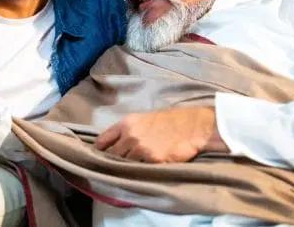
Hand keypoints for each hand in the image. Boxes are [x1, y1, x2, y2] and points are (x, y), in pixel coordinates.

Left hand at [94, 107, 227, 162]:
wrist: (192, 126)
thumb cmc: (169, 121)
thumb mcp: (143, 119)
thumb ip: (127, 130)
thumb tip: (114, 144)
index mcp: (126, 124)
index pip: (102, 141)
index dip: (100, 150)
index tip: (101, 156)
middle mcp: (131, 137)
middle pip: (111, 156)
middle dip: (112, 161)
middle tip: (114, 167)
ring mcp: (142, 150)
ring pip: (125, 165)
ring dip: (127, 169)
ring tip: (130, 171)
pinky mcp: (154, 162)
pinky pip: (141, 171)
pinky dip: (140, 173)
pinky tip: (142, 174)